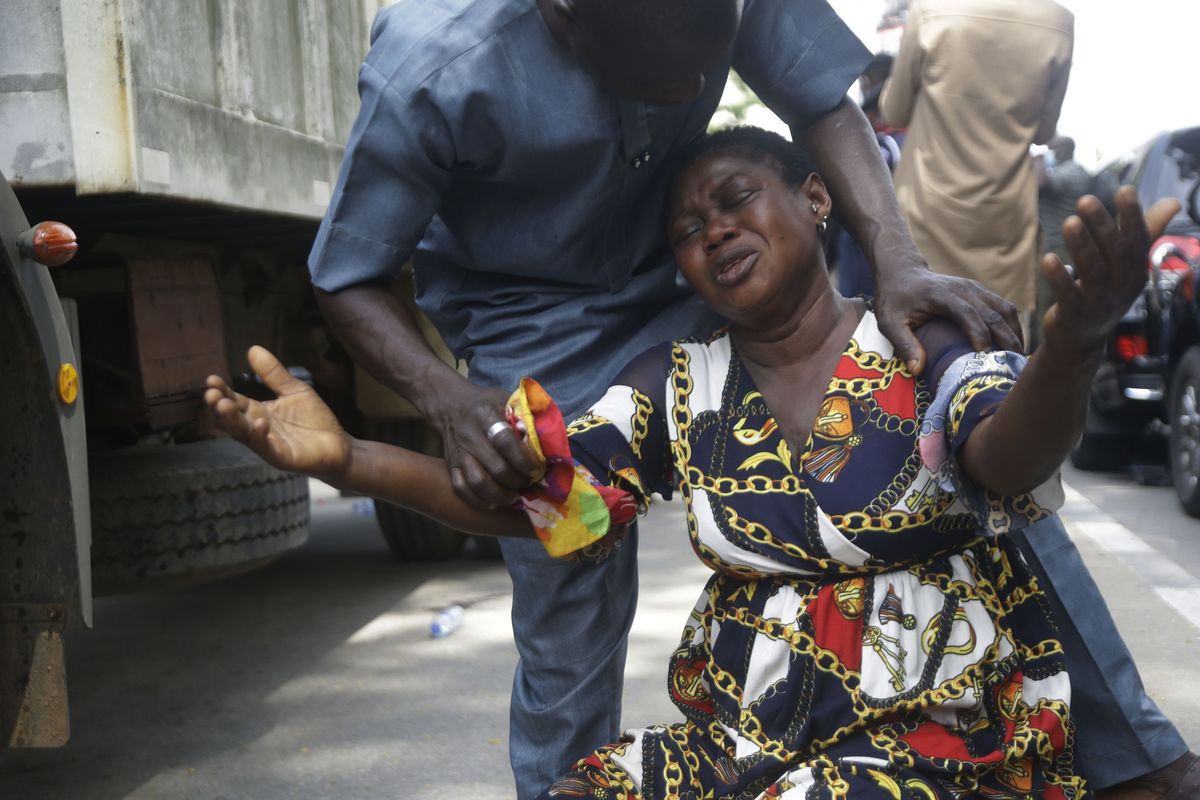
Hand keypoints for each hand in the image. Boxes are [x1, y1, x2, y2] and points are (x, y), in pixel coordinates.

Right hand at [204, 346, 350, 478]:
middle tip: (210, 394)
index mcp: (257, 412)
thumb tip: (253, 348)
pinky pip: (267, 448)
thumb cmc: (314, 420)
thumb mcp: (294, 390)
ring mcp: (268, 444)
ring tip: (223, 405)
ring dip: (232, 421)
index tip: (211, 379)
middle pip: (232, 418)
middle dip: (219, 406)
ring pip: (243, 434)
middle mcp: (257, 429)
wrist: (339, 445)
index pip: (234, 400)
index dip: (221, 391)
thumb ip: (274, 374)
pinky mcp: (282, 457)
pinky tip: (259, 423)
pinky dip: (260, 437)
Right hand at [425, 377, 542, 509]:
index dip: (524, 460)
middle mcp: (470, 435)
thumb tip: (553, 439)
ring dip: (500, 495)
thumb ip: (529, 417)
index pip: (506, 441)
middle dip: (518, 480)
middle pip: (496, 467)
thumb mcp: (508, 400)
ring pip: (478, 482)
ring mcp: (458, 452)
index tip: (536, 469)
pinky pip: (461, 489)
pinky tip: (493, 501)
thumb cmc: (487, 404)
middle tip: (529, 483)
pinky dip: (478, 500)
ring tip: (514, 496)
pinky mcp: (451, 465)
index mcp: (486, 415)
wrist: (450, 405)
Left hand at [873, 260, 1023, 373]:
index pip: (967, 313)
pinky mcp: (980, 292)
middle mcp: (964, 289)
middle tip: (1012, 365)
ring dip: (1015, 332)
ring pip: (1005, 309)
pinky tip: (1014, 344)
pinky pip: (1004, 307)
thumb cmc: (894, 300)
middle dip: (1006, 339)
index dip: (979, 333)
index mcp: (942, 295)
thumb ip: (903, 344)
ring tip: (1018, 358)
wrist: (902, 272)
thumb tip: (917, 370)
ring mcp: (975, 289)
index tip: (984, 356)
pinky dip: (1012, 325)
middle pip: (993, 313)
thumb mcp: (889, 322)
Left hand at [1041, 187, 1181, 356]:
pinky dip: (1059, 277)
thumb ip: (1146, 232)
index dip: (1132, 216)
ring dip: (1081, 246)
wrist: (1082, 339)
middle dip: (1102, 226)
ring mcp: (1099, 303)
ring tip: (1069, 222)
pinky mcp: (1074, 315)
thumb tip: (1174, 202)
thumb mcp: (1127, 266)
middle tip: (1085, 200)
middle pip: (1115, 253)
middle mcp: (1121, 287)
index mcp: (1135, 271)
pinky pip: (1068, 295)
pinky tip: (1047, 258)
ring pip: (1093, 272)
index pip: (1138, 240)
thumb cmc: (1105, 293)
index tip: (1125, 189)